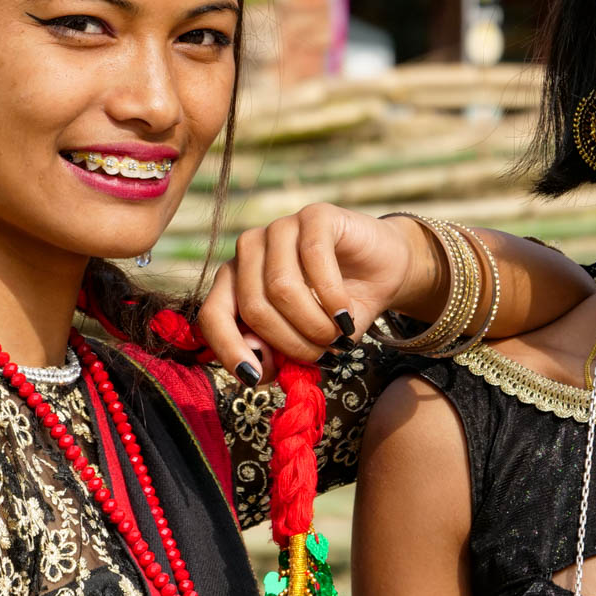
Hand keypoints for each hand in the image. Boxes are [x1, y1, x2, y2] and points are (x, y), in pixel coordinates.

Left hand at [196, 204, 440, 383]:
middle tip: (321, 354)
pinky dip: (332, 297)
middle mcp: (250, 249)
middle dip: (290, 342)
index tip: (253, 379)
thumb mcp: (304, 340)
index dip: (228, 349)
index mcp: (236, 279)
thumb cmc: (337, 310)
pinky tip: (345, 312)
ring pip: (280, 286)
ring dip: (313, 323)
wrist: (383, 273)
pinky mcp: (315, 215)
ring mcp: (281, 227)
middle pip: (253, 306)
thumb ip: (274, 352)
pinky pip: (313, 258)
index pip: (212, 314)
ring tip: (336, 335)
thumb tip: (252, 366)